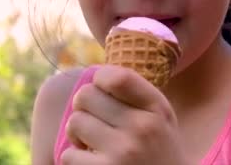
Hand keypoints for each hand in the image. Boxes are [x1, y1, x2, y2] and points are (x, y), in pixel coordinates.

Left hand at [61, 65, 190, 164]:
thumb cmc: (158, 152)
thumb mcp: (161, 119)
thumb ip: (136, 95)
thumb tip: (96, 74)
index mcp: (157, 109)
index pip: (117, 77)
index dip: (100, 80)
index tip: (103, 92)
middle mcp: (142, 127)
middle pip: (86, 95)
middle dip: (84, 108)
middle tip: (95, 122)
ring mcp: (123, 152)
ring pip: (75, 123)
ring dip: (78, 135)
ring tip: (92, 144)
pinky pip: (68, 155)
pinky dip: (76, 160)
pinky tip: (93, 163)